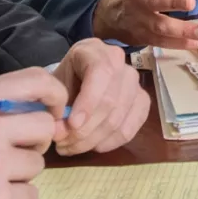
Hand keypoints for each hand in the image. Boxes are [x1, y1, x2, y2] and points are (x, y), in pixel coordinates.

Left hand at [48, 38, 148, 155]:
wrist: (76, 80)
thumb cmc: (64, 81)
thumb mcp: (54, 86)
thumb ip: (56, 107)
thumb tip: (61, 133)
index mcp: (95, 50)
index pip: (100, 73)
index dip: (88, 102)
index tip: (72, 125)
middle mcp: (120, 62)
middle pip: (110, 101)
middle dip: (85, 129)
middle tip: (62, 143)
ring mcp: (134, 81)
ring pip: (119, 118)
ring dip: (93, 140)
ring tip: (71, 147)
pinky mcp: (143, 101)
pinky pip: (130, 128)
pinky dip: (111, 142)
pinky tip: (94, 146)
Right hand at [91, 0, 197, 48]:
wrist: (109, 13)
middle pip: (154, 1)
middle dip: (173, 2)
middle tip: (191, 2)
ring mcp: (139, 20)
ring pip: (159, 26)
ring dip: (182, 30)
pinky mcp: (143, 38)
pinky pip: (162, 42)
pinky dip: (180, 44)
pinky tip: (197, 43)